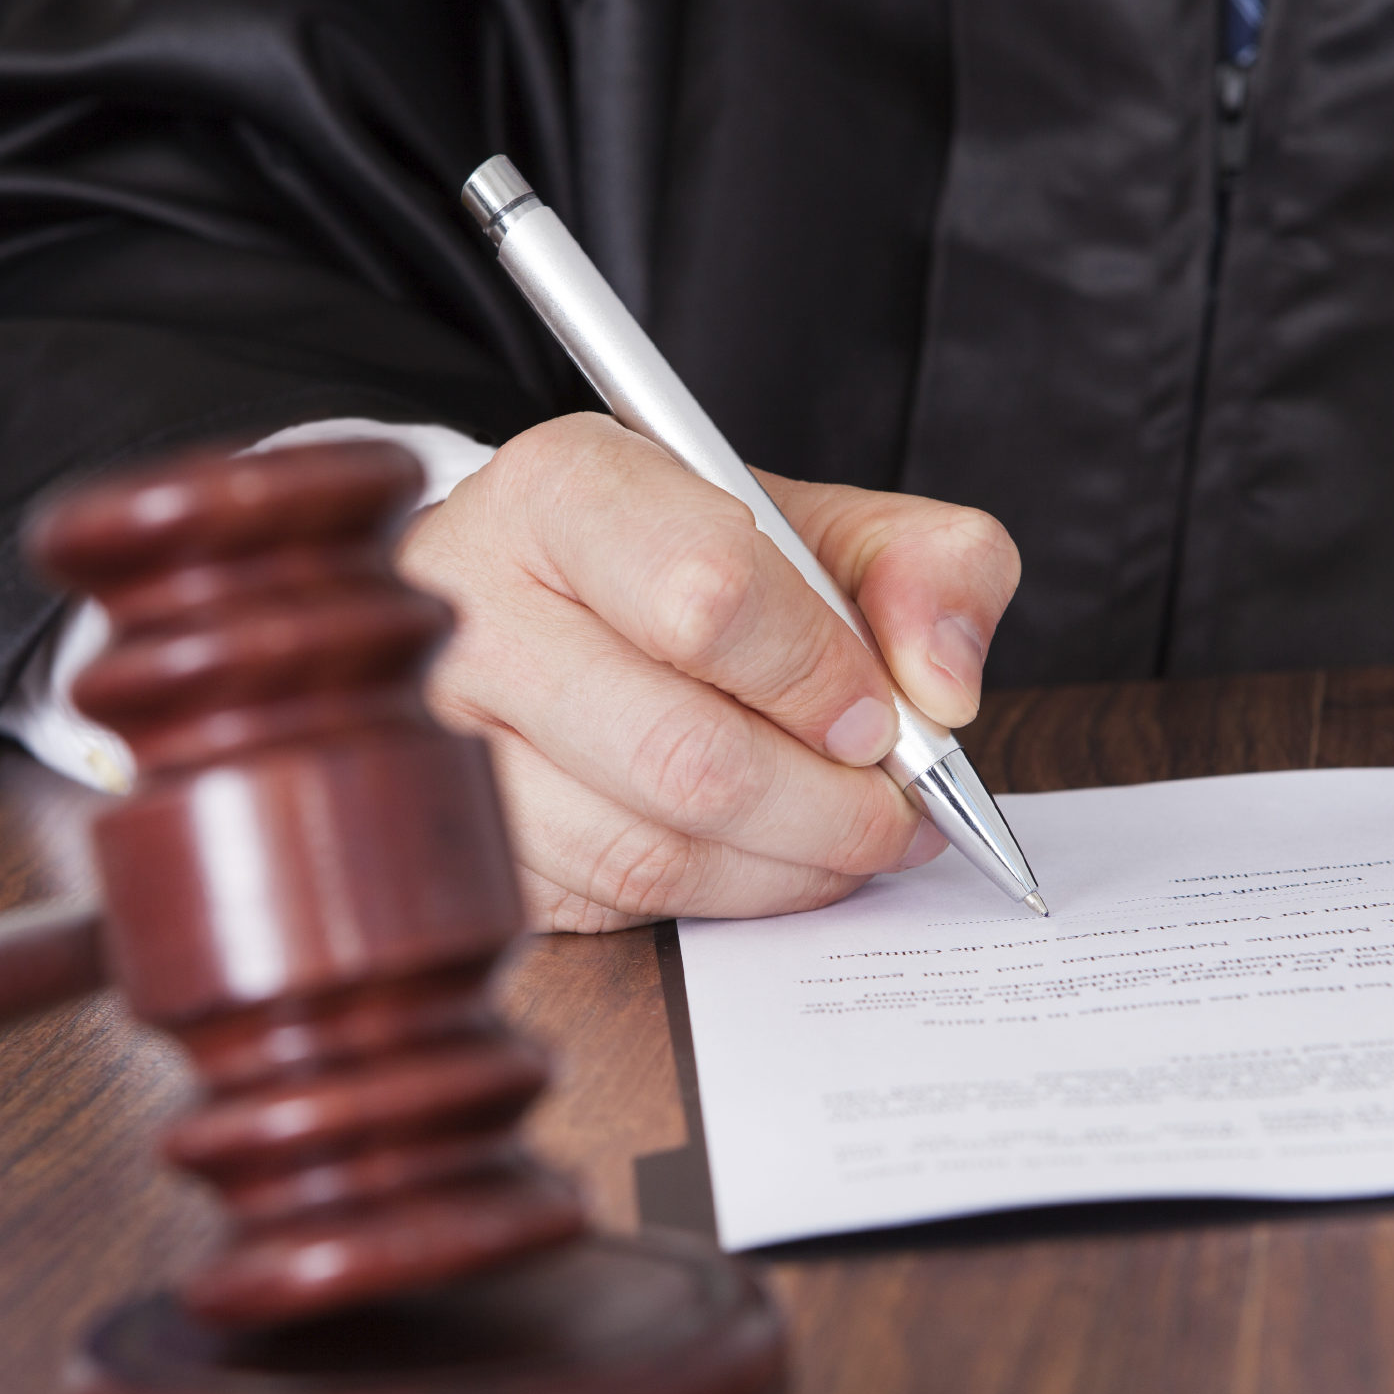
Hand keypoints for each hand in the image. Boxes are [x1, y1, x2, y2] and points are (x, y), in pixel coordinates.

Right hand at [398, 413, 1019, 930]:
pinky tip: (765, 860)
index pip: (706, 596)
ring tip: (847, 837)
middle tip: (894, 810)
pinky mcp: (471, 837)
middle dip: (826, 806)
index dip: (819, 677)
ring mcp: (448, 734)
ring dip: (786, 867)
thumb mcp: (822, 525)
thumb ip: (925, 564)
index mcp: (567, 488)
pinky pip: (613, 905)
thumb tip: (944, 690)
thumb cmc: (694, 563)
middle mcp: (475, 604)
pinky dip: (722, 899)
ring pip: (648, 850)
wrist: (562, 602)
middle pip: (681, 753)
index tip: (881, 718)